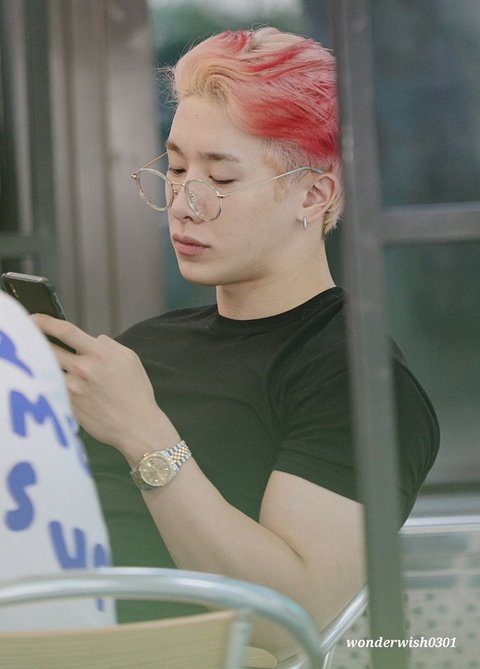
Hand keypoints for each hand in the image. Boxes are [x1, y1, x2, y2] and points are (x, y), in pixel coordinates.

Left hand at [31, 314, 172, 453]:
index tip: (34, 318)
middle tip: (31, 341)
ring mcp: (73, 389)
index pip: (66, 331)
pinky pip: (55, 390)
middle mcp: (83, 369)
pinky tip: (67, 392)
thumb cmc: (136, 392)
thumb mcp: (130, 359)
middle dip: (37, 343)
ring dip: (49, 367)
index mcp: (99, 354)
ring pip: (50, 371)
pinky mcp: (68, 406)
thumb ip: (109, 345)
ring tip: (53, 369)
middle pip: (48, 349)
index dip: (45, 321)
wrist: (136, 425)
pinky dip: (56, 387)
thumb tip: (92, 339)